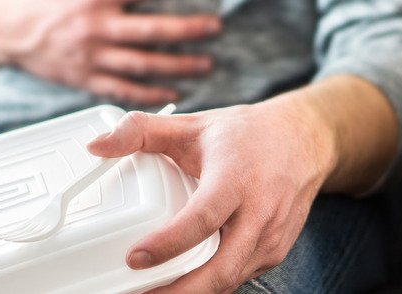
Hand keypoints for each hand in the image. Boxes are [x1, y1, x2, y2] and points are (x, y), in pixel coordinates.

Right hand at [0, 0, 219, 104]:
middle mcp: (94, 28)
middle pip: (151, 31)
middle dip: (188, 30)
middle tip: (215, 27)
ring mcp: (90, 57)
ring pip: (142, 65)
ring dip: (178, 66)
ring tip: (207, 64)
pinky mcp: (85, 78)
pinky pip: (122, 90)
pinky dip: (149, 94)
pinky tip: (174, 93)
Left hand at [87, 76, 397, 292]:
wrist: (304, 140)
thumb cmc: (247, 134)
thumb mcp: (192, 125)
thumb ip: (141, 131)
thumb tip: (97, 145)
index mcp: (235, 178)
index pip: (201, 219)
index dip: (168, 244)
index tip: (135, 257)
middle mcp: (259, 212)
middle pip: (221, 269)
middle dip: (181, 293)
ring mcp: (271, 237)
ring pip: (230, 280)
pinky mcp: (275, 251)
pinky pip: (239, 277)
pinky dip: (210, 286)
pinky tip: (183, 285)